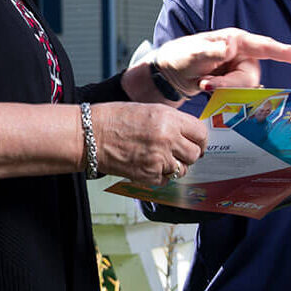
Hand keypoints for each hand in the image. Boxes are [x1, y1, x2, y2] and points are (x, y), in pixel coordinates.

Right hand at [90, 102, 207, 186]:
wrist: (90, 135)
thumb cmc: (113, 119)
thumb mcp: (148, 110)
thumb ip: (171, 122)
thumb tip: (188, 134)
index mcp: (169, 118)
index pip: (201, 133)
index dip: (200, 140)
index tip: (197, 143)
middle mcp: (167, 139)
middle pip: (195, 154)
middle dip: (188, 154)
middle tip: (178, 153)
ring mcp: (158, 159)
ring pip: (182, 170)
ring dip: (174, 167)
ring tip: (159, 159)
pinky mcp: (148, 176)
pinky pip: (166, 181)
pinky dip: (160, 176)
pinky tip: (148, 166)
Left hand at [154, 28, 290, 95]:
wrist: (170, 73)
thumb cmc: (181, 56)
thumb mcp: (193, 52)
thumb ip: (213, 50)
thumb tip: (231, 45)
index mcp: (236, 41)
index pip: (264, 46)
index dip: (285, 52)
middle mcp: (242, 54)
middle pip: (251, 77)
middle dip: (229, 85)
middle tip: (206, 84)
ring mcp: (239, 69)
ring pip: (244, 89)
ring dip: (223, 90)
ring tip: (203, 83)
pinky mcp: (234, 83)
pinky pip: (237, 95)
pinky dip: (222, 95)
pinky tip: (207, 87)